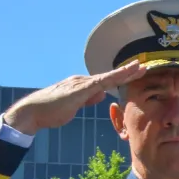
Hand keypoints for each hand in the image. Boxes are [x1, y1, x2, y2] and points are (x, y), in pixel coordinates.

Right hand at [3, 61, 145, 136]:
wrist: (32, 112)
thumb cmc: (51, 110)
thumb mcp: (74, 105)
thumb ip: (88, 99)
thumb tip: (101, 94)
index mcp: (83, 85)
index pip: (107, 80)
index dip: (123, 76)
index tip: (138, 73)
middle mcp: (83, 80)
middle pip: (111, 76)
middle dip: (128, 71)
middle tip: (145, 65)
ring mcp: (81, 83)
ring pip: (108, 77)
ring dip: (125, 72)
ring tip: (141, 67)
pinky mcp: (79, 89)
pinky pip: (101, 82)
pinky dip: (114, 77)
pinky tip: (125, 75)